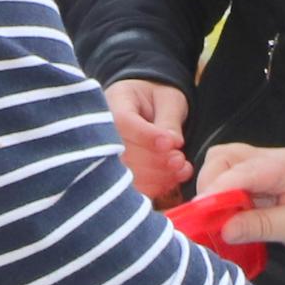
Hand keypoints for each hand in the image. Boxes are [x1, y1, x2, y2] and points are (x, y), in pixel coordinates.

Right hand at [106, 79, 193, 204]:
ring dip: (156, 176)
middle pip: (121, 152)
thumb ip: (169, 119)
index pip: (123, 121)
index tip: (171, 143)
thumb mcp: (168, 98)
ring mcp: (106, 152)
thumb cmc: (158, 97)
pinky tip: (173, 179)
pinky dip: (154, 187)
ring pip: (125, 173)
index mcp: (115, 101)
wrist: (148, 104)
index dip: (146, 136)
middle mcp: (103, 129)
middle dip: (154, 160)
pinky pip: (132, 186)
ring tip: (181, 169)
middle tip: (180, 159)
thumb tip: (173, 144)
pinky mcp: (117, 172)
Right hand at [199, 143, 284, 264]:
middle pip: (226, 157)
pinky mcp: (265, 186)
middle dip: (209, 183)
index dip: (216, 189)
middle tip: (205, 216)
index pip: (241, 169)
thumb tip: (224, 228)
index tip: (200, 212)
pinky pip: (235, 185)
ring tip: (213, 219)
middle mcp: (273, 161)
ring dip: (214, 191)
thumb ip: (262, 225)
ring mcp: (268, 172)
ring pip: (226, 168)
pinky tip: (224, 220)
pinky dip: (224, 200)